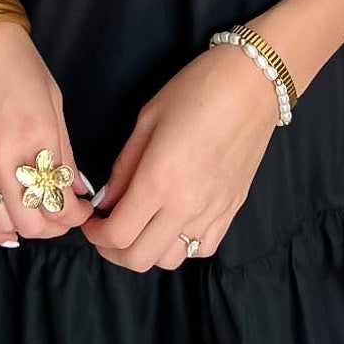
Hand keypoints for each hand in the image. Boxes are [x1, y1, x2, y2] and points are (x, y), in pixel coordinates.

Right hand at [0, 19, 95, 246]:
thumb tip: (76, 187)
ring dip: (24, 230)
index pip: (60, 198)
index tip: (81, 211)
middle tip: (62, 218)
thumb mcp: (52, 100)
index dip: (75, 215)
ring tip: (36, 220)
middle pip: (32, 220)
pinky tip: (1, 232)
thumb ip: (64, 150)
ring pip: (1, 222)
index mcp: (37, 135)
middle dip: (53, 227)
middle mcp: (4, 156)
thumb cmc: (13, 59)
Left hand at [79, 40, 279, 269]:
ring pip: (171, 260)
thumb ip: (124, 167)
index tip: (90, 221)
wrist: (252, 83)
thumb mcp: (148, 120)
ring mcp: (213, 212)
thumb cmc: (196, 90)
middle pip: (139, 258)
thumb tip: (107, 200)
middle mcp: (186, 205)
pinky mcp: (233, 209)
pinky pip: (203, 248)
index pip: (117, 234)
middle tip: (107, 229)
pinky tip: (174, 223)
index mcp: (158, 180)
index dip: (95, 235)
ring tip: (140, 227)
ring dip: (147, 250)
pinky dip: (182, 246)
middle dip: (113, 250)